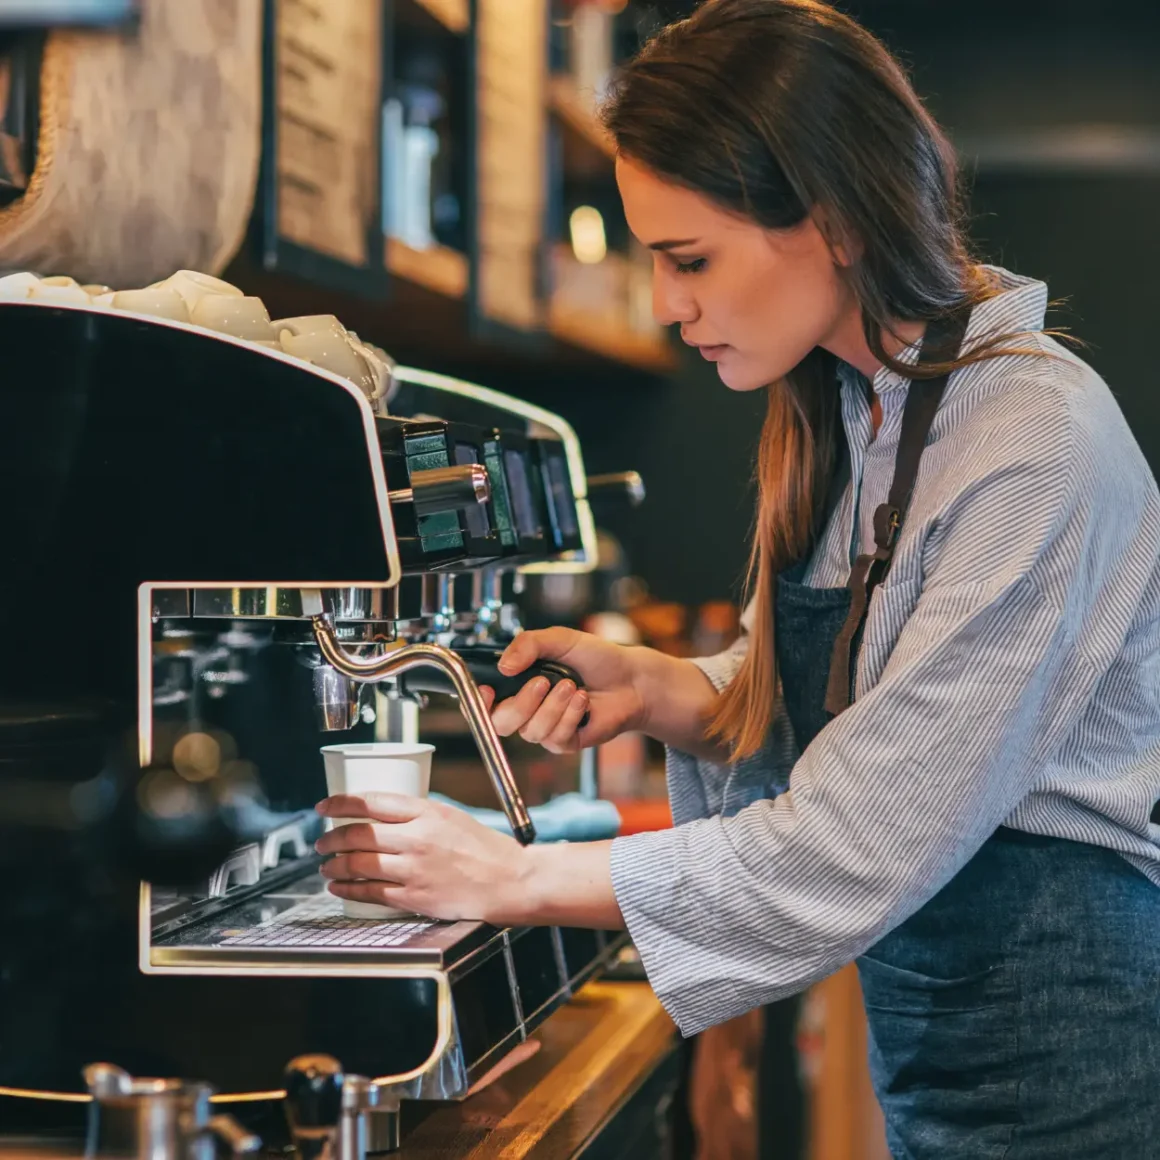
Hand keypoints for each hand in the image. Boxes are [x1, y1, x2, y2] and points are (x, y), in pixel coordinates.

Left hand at [315, 792, 531, 923]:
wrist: (508, 881)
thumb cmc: (484, 849)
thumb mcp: (451, 817)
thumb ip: (418, 816)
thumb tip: (380, 817)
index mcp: (427, 813)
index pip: (371, 802)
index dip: (340, 803)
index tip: (324, 806)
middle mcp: (417, 839)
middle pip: (358, 835)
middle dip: (331, 838)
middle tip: (322, 842)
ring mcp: (414, 869)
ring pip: (359, 864)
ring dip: (334, 866)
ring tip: (327, 867)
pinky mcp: (415, 896)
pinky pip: (370, 892)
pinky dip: (348, 889)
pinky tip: (340, 887)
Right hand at [480, 628, 647, 753]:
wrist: (630, 678)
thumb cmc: (596, 658)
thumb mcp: (560, 640)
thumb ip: (528, 645)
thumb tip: (504, 665)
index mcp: (519, 684)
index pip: (484, 702)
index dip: (480, 701)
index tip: (490, 690)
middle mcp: (527, 708)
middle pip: (501, 722)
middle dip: (522, 702)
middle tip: (543, 681)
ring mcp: (545, 727)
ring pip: (530, 730)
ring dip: (554, 706)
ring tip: (573, 686)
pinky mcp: (565, 742)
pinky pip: (555, 738)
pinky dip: (570, 716)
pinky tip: (583, 700)